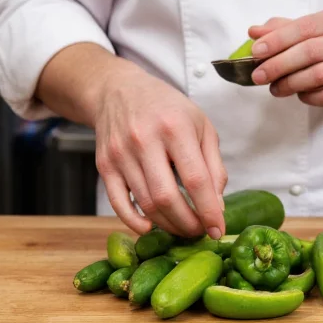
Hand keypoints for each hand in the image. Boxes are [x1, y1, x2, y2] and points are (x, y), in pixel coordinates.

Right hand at [90, 61, 227, 238]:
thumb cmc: (167, 109)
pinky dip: (134, 222)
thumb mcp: (201, 126)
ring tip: (182, 228)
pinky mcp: (104, 165)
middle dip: (187, 223)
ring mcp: (121, 154)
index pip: (196, 180)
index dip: (209, 210)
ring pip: (145, 204)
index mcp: (175, 128)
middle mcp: (144, 140)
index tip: (217, 230)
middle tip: (199, 232)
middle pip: (167, 197)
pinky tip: (150, 227)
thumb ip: (214, 166)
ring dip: (167, 225)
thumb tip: (217, 206)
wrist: (119, 90)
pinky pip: (118, 203)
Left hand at [248, 7, 322, 108]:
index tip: (256, 51)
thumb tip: (253, 32)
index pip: (304, 27)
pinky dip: (308, 97)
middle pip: (309, 52)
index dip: (277, 40)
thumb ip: (283, 29)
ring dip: (290, 83)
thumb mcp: (312, 30)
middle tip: (258, 75)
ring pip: (318, 76)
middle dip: (278, 65)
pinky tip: (299, 94)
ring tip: (274, 88)